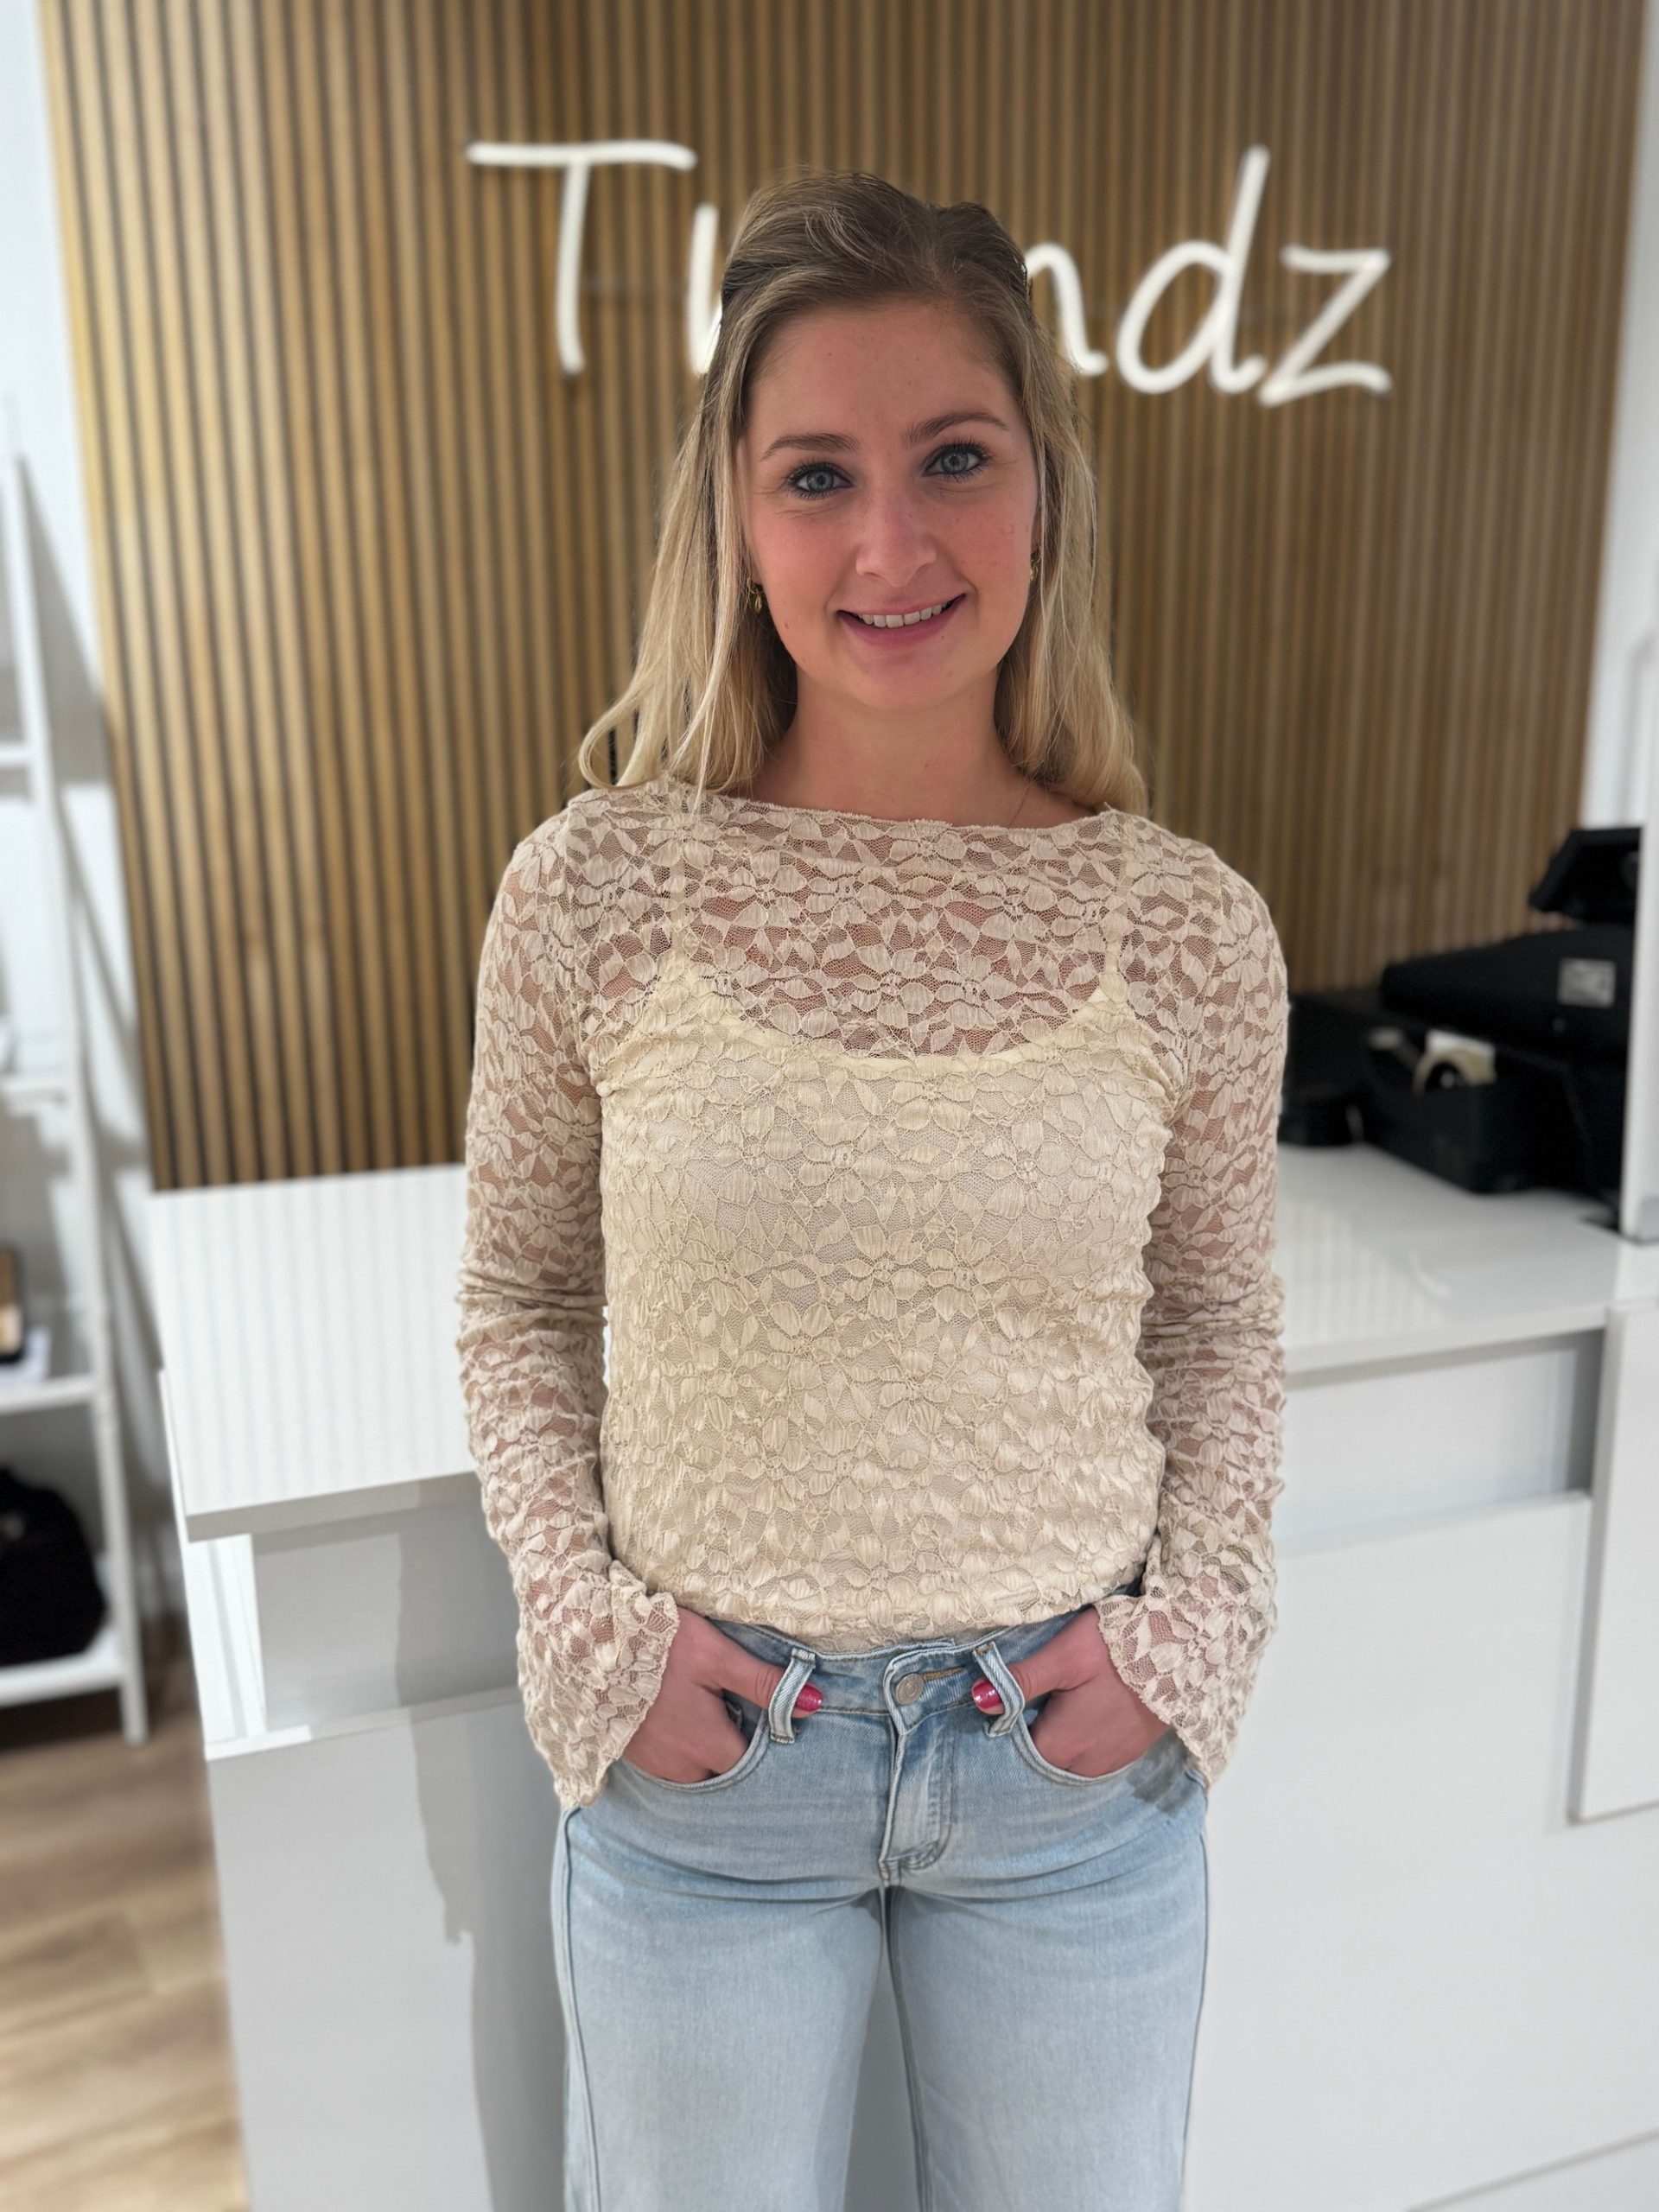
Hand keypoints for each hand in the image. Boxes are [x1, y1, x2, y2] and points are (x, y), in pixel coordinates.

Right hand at [621, 1608, 819, 1782]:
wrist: (589, 1642)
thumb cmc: (659, 1644)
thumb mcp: (717, 1656)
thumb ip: (764, 1683)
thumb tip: (815, 1704)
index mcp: (707, 1744)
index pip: (751, 1761)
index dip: (763, 1740)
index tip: (765, 1715)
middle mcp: (680, 1766)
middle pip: (721, 1769)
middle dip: (732, 1745)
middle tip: (734, 1707)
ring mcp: (653, 1763)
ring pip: (693, 1768)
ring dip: (704, 1747)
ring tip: (705, 1707)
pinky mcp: (630, 1752)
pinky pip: (667, 1761)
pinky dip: (678, 1745)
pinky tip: (676, 1713)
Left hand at [993, 1610, 1167, 1777]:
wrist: (1184, 1649)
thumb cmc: (1118, 1648)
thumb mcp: (1064, 1656)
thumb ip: (1021, 1680)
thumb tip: (978, 1699)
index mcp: (1062, 1744)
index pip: (1017, 1751)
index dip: (1008, 1727)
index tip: (1007, 1701)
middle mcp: (1085, 1764)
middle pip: (1043, 1758)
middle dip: (1033, 1734)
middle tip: (1031, 1698)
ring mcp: (1111, 1761)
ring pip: (1069, 1759)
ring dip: (1060, 1738)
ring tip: (1056, 1703)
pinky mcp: (1130, 1751)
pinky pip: (1094, 1756)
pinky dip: (1083, 1740)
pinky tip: (1084, 1712)